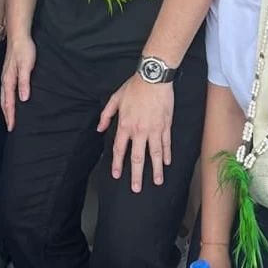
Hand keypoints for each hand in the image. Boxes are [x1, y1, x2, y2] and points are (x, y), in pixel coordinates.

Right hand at [0, 33, 35, 131]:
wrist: (18, 35)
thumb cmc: (23, 49)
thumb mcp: (26, 66)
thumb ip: (24, 82)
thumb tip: (23, 99)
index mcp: (8, 80)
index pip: (9, 102)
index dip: (10, 115)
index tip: (11, 127)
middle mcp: (5, 79)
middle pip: (4, 101)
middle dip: (7, 114)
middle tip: (10, 126)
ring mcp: (6, 76)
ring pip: (5, 96)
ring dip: (6, 107)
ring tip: (9, 117)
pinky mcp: (9, 72)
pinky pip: (7, 90)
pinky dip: (8, 98)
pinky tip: (11, 99)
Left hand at [98, 73, 174, 191]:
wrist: (153, 78)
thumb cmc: (133, 87)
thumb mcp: (114, 99)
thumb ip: (106, 115)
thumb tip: (100, 129)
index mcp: (125, 125)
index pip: (120, 149)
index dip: (118, 163)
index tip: (117, 175)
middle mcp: (139, 130)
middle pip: (138, 157)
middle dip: (137, 175)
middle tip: (136, 189)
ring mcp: (154, 129)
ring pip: (155, 154)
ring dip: (156, 170)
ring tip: (157, 182)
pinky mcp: (166, 126)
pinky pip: (166, 143)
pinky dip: (167, 154)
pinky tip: (166, 163)